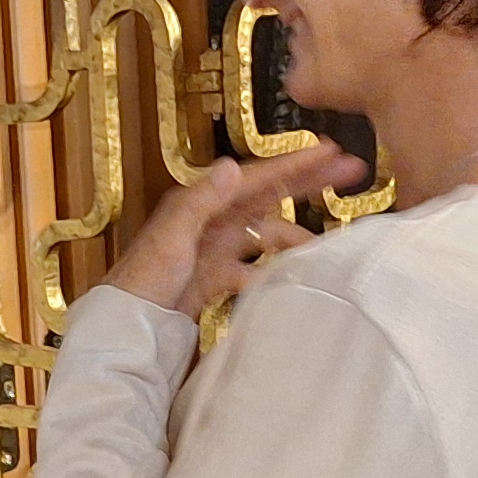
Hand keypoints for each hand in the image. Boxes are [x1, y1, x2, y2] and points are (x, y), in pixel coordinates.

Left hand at [101, 147, 371, 319]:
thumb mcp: (171, 236)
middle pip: (266, 196)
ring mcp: (212, 250)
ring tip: (330, 243)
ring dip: (294, 233)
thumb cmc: (143, 279)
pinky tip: (294, 277)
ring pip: (263, 233)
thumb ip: (201, 202)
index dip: (295, 165)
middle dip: (305, 184)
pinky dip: (272, 270)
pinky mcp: (212, 279)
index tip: (332, 151)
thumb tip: (233, 167)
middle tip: (350, 171)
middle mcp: (209, 220)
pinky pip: (252, 267)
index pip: (257, 178)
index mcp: (201, 203)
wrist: (126, 325)